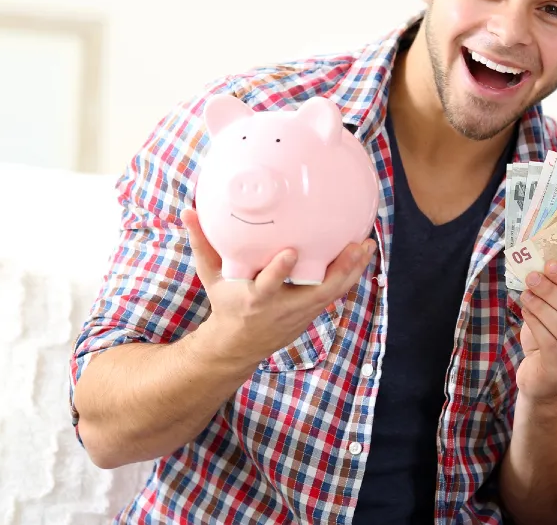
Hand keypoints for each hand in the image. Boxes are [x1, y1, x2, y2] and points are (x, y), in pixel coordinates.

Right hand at [182, 208, 374, 370]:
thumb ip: (203, 245)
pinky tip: (363, 254)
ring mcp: (302, 312)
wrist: (239, 345)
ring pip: (333, 293)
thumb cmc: (226, 304)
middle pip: (316, 292)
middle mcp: (283, 308)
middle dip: (338, 271)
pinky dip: (351, 275)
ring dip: (353, 270)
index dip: (279, 271)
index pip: (269, 286)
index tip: (289, 252)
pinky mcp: (313, 312)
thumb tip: (189, 211)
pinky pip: (336, 293)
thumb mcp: (212, 278)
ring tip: (366, 245)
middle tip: (355, 245)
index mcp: (256, 299)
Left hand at [516, 262, 556, 402]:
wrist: (543, 380)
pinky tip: (525, 312)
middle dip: (552, 291)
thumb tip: (546, 267)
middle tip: (533, 277)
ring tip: (526, 294)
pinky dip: (535, 323)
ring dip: (542, 306)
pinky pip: (549, 342)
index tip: (550, 264)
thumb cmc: (552, 342)